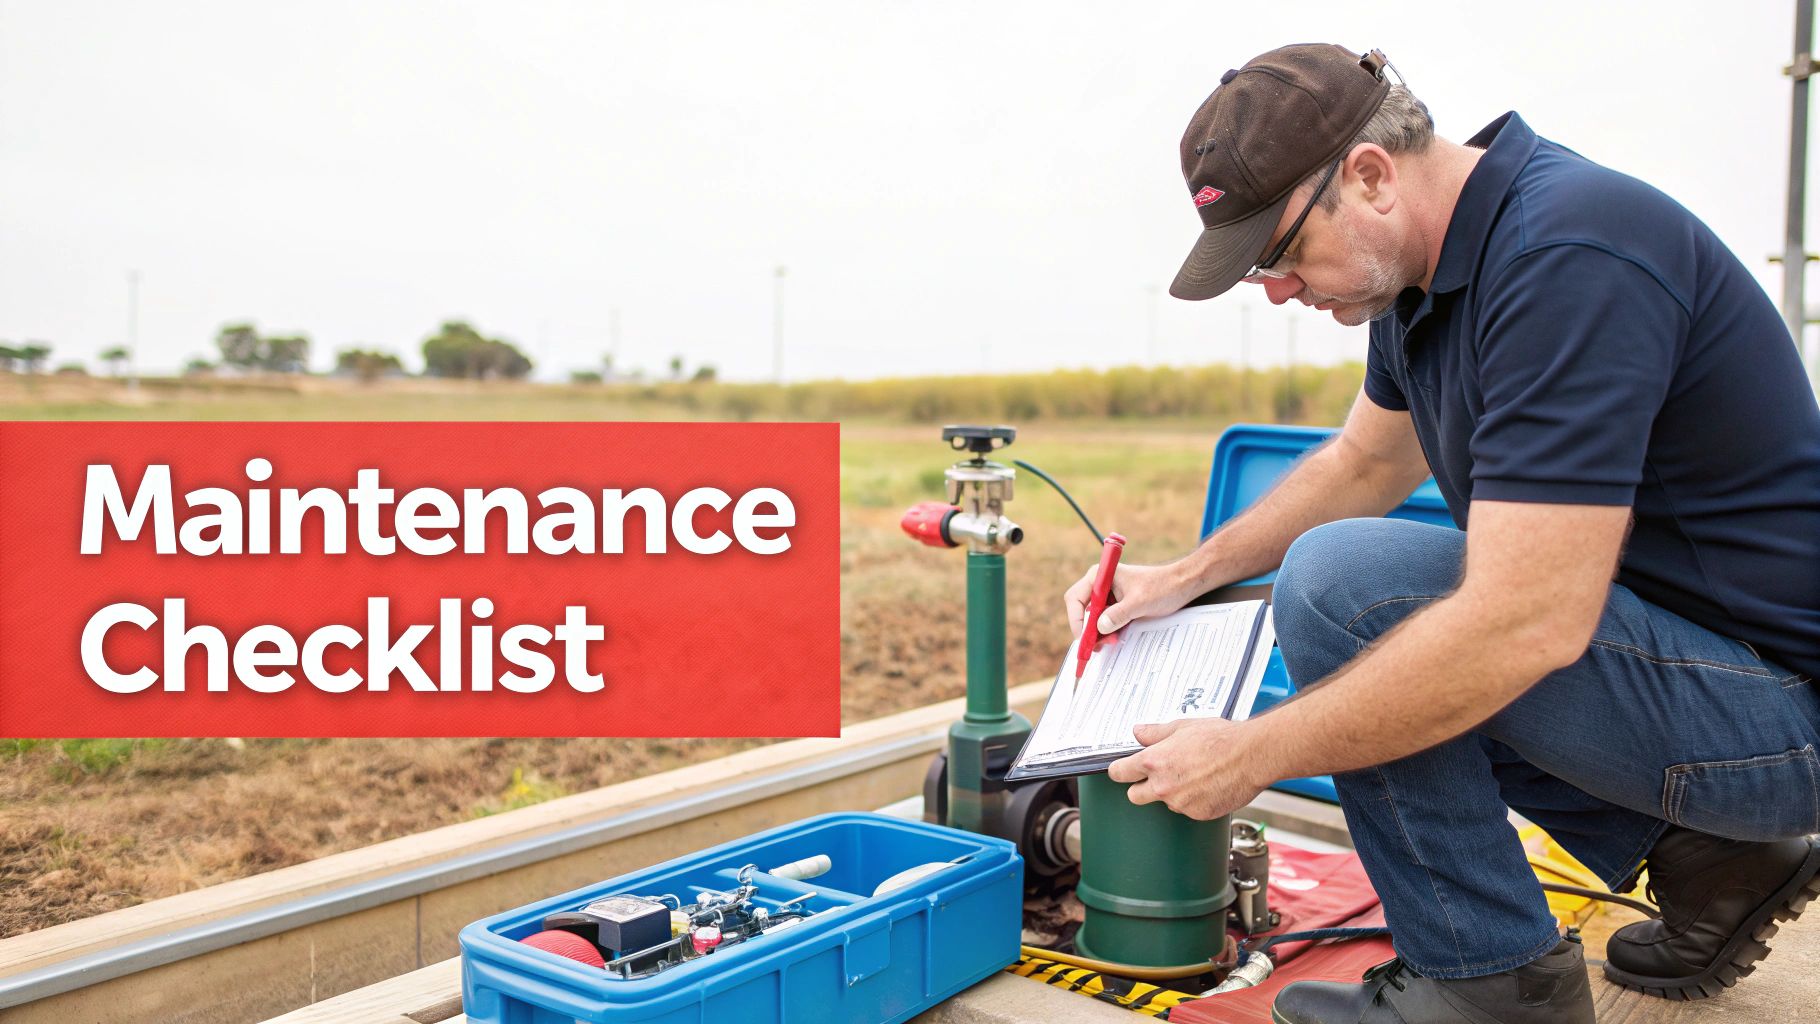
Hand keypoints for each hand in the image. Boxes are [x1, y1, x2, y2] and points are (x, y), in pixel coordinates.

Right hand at [1062, 560, 1189, 637]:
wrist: (1181, 586)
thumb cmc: (1162, 587)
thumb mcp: (1140, 602)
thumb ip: (1119, 614)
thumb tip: (1099, 628)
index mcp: (1100, 576)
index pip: (1075, 598)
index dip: (1075, 619)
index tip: (1083, 637)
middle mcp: (1100, 585)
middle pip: (1082, 610)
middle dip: (1088, 629)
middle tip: (1097, 646)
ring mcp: (1108, 596)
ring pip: (1093, 619)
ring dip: (1098, 633)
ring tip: (1112, 642)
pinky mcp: (1117, 606)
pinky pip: (1104, 622)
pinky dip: (1107, 632)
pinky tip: (1115, 639)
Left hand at [1105, 719, 1272, 819]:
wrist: (1251, 756)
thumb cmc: (1221, 739)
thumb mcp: (1182, 727)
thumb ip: (1156, 733)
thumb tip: (1139, 732)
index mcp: (1154, 762)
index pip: (1119, 773)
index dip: (1119, 770)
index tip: (1120, 770)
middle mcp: (1163, 786)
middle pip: (1134, 796)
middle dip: (1140, 787)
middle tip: (1155, 777)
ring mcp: (1180, 803)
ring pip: (1165, 803)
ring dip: (1173, 793)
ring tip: (1194, 775)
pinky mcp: (1198, 814)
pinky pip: (1188, 810)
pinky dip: (1193, 801)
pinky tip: (1207, 785)